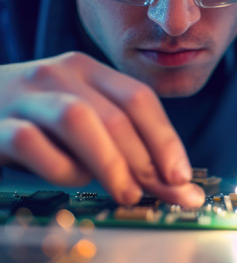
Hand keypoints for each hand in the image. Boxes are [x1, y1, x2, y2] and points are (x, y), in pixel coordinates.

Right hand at [0, 52, 204, 206]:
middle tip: (163, 192)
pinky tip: (71, 178)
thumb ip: (120, 141)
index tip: (182, 175)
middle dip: (147, 160)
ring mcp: (27, 95)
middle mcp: (61, 74)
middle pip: (117, 114)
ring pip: (80, 120)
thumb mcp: (84, 115)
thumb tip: (169, 180)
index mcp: (89, 69)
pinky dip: (61, 169)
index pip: (140, 98)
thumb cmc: (42, 116)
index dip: (166, 139)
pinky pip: (34, 145)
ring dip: (111, 163)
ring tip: (127, 193)